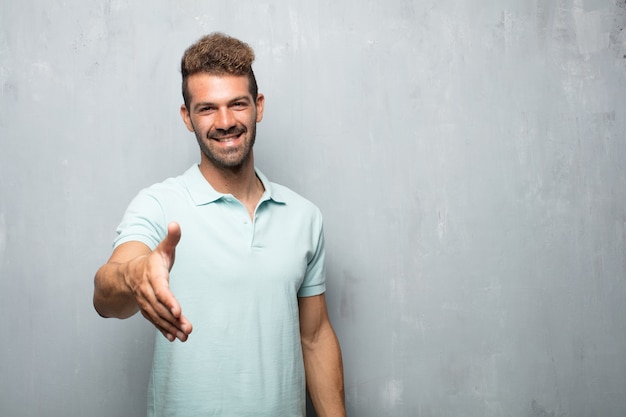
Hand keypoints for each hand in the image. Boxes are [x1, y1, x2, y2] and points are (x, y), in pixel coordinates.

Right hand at [126, 222, 192, 341]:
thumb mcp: (162, 249)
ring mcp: (146, 302)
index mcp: (152, 276)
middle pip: (161, 307)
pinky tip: (174, 338)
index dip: (169, 301)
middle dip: (174, 319)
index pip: (161, 290)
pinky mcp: (148, 310)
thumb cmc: (151, 261)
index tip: (178, 311)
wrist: (127, 275)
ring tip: (185, 336)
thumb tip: (175, 223)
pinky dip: (163, 330)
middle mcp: (147, 291)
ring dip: (171, 327)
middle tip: (188, 329)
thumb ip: (171, 238)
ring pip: (158, 317)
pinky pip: (155, 321)